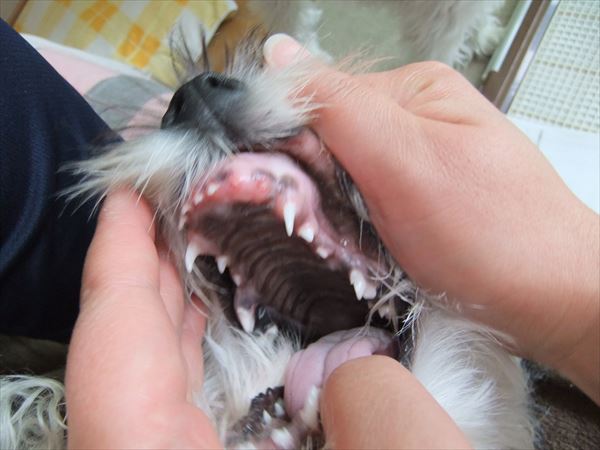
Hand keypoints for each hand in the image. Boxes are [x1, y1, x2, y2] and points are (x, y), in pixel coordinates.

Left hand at [64, 192, 468, 449]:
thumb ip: (374, 423)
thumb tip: (358, 378)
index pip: (112, 347)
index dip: (117, 260)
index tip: (128, 195)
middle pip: (124, 358)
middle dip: (149, 272)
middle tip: (178, 205)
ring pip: (149, 383)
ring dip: (174, 312)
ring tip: (200, 249)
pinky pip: (178, 409)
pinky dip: (198, 360)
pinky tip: (227, 330)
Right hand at [264, 35, 598, 402]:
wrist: (549, 301)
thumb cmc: (495, 233)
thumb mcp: (407, 160)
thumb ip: (338, 107)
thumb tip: (278, 55)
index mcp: (410, 91)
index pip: (318, 101)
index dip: (293, 147)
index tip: (292, 189)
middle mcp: (410, 122)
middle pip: (325, 145)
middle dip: (318, 190)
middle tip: (339, 227)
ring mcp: (411, 165)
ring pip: (337, 183)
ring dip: (334, 218)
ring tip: (364, 245)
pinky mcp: (411, 203)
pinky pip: (358, 210)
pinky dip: (353, 234)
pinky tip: (372, 250)